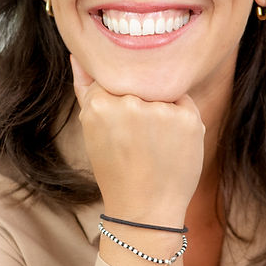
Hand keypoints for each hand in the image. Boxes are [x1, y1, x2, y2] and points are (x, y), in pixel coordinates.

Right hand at [70, 57, 204, 222]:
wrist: (145, 209)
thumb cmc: (116, 171)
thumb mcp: (92, 131)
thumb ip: (85, 89)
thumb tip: (77, 55)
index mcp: (99, 105)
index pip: (112, 79)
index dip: (118, 101)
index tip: (121, 126)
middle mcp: (129, 104)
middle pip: (138, 83)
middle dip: (139, 104)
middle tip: (138, 139)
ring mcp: (160, 111)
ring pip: (161, 91)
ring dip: (160, 110)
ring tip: (154, 144)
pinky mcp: (188, 118)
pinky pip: (183, 102)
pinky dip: (179, 119)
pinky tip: (169, 144)